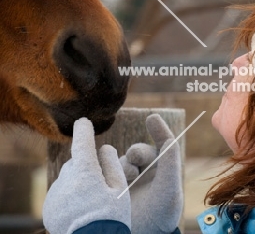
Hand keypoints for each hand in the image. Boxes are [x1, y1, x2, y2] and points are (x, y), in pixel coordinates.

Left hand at [43, 118, 130, 233]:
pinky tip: (82, 209)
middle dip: (87, 166)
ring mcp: (56, 195)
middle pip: (76, 163)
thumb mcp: (120, 189)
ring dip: (79, 181)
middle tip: (101, 183)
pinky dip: (70, 195)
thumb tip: (105, 148)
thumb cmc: (111, 217)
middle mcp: (66, 181)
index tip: (83, 122)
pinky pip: (61, 193)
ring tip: (92, 201)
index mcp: (86, 174)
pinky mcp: (49, 207)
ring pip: (68, 178)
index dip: (83, 130)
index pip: (83, 144)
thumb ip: (112, 165)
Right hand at [119, 114, 182, 233]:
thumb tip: (164, 133)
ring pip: (121, 161)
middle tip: (135, 158)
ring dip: (123, 166)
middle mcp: (145, 170)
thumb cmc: (162, 213)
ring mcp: (127, 178)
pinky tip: (107, 176)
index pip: (162, 143)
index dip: (158, 130)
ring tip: (127, 178)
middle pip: (138, 151)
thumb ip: (169, 161)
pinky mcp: (110, 185)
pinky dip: (107, 171)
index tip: (152, 119)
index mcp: (163, 168)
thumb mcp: (169, 187)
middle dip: (137, 152)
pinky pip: (106, 172)